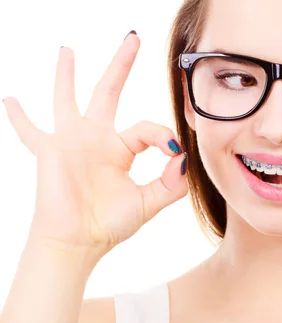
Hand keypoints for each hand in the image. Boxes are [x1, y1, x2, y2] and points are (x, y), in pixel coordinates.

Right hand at [3, 33, 188, 258]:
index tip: (172, 150)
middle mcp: (97, 139)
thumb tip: (183, 157)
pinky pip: (31, 131)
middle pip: (109, 92)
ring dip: (67, 74)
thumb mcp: (149, 203)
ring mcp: (71, 141)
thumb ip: (171, 183)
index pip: (147, 129)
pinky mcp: (50, 151)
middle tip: (134, 39)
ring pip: (68, 99)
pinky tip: (10, 100)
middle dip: (121, 66)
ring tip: (67, 50)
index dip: (163, 135)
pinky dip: (20, 118)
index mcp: (122, 150)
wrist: (79, 242)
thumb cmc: (110, 224)